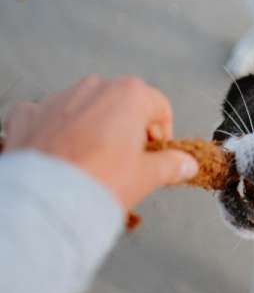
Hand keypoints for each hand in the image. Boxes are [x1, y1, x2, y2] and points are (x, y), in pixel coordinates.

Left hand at [3, 75, 198, 209]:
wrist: (43, 204)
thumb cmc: (96, 184)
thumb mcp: (146, 177)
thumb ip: (171, 165)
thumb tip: (185, 165)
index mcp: (129, 95)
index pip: (160, 107)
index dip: (163, 134)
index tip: (157, 154)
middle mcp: (95, 88)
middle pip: (122, 104)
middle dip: (127, 129)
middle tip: (126, 161)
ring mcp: (60, 98)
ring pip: (86, 109)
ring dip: (92, 128)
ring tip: (91, 162)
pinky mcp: (30, 114)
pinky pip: (49, 117)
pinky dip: (56, 131)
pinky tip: (60, 155)